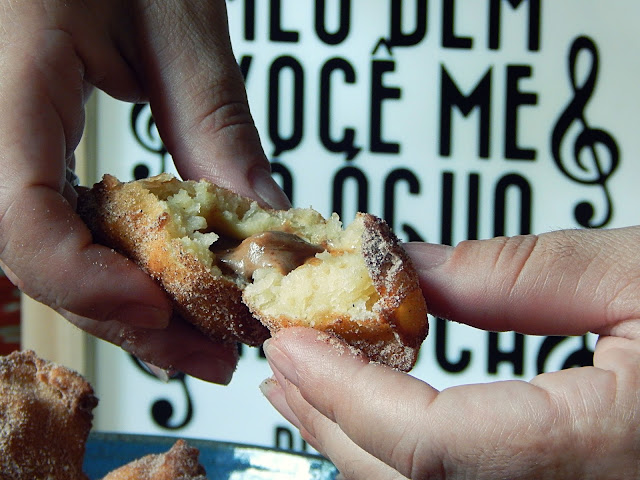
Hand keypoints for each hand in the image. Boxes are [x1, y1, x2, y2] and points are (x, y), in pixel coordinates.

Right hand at [0, 0, 287, 382]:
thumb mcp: (176, 19)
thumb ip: (213, 121)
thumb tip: (260, 215)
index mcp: (4, 72)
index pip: (15, 212)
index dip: (87, 280)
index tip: (169, 308)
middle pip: (33, 254)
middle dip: (125, 315)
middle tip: (209, 350)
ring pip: (42, 250)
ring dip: (121, 301)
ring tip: (198, 331)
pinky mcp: (15, 141)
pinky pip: (49, 220)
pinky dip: (109, 260)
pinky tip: (160, 278)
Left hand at [261, 227, 639, 477]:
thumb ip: (517, 275)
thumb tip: (407, 267)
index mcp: (613, 454)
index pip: (434, 446)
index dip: (346, 393)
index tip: (293, 341)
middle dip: (331, 423)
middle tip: (284, 360)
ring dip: (354, 444)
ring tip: (309, 386)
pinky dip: (399, 459)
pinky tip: (376, 421)